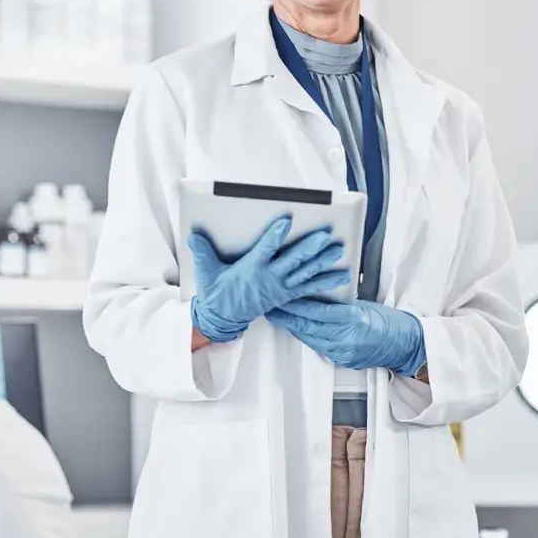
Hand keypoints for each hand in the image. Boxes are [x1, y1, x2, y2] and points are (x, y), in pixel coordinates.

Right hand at [189, 215, 351, 343]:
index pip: (265, 249)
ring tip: (339, 250)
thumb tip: (194, 233)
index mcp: (250, 269)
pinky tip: (343, 276)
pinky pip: (309, 288)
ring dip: (323, 261)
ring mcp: (279, 287)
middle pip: (292, 260)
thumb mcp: (207, 271)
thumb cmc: (216, 291)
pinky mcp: (286, 295)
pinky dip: (326, 281)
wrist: (222, 317)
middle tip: (325, 235)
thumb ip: (203, 251)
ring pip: (304, 272)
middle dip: (309, 247)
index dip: (276, 234)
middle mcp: (268, 277)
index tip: (287, 220)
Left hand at [264, 298, 427, 375]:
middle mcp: (346, 338)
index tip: (280, 296)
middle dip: (286, 316)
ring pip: (309, 337)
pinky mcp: (342, 360)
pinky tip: (296, 328)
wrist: (407, 345)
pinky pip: (318, 346)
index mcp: (353, 320)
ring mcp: (343, 352)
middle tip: (269, 305)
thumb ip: (340, 303)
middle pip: (307, 326)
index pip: (316, 311)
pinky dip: (306, 336)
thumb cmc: (391, 321)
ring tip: (277, 315)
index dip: (295, 305)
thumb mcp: (365, 305)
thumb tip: (317, 294)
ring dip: (292, 326)